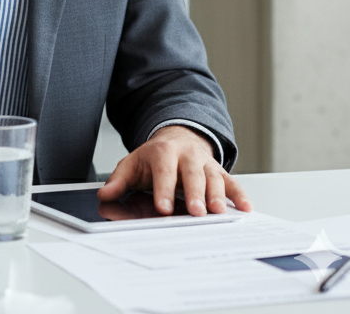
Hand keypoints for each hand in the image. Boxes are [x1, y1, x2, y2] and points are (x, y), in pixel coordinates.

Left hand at [97, 125, 251, 216]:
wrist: (177, 138)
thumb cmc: (154, 157)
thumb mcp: (133, 164)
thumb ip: (119, 180)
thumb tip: (104, 195)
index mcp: (163, 152)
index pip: (163, 171)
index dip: (162, 190)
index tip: (163, 208)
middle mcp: (187, 156)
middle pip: (191, 174)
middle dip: (194, 193)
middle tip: (195, 212)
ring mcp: (205, 163)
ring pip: (213, 178)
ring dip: (217, 195)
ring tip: (217, 212)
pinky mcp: (220, 172)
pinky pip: (232, 183)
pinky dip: (240, 195)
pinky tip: (245, 208)